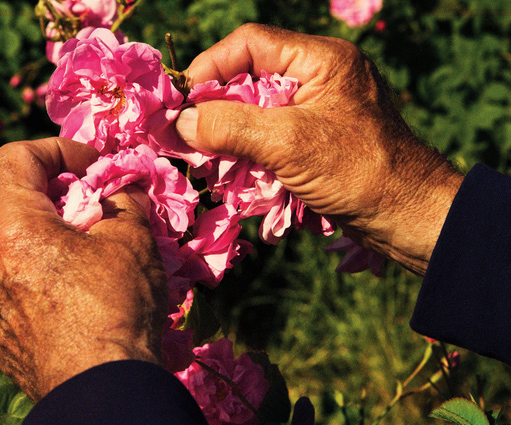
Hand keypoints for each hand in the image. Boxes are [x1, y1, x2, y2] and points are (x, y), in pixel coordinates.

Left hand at [0, 138, 167, 400]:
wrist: (104, 390)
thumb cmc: (117, 307)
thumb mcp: (133, 239)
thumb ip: (124, 200)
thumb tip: (122, 190)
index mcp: (14, 229)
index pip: (15, 159)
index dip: (58, 150)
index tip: (94, 168)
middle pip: (19, 205)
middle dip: (64, 197)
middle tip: (104, 211)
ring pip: (22, 248)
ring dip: (59, 237)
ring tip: (99, 255)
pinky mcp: (3, 332)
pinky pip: (23, 285)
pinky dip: (51, 274)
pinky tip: (85, 294)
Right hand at [176, 24, 463, 274]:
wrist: (409, 217)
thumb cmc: (357, 171)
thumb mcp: (288, 143)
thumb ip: (230, 127)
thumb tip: (177, 122)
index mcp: (321, 59)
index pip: (250, 44)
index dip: (211, 67)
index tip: (184, 102)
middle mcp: (319, 77)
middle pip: (250, 78)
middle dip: (217, 108)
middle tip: (189, 136)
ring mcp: (318, 110)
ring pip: (257, 111)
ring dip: (230, 135)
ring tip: (208, 160)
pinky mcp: (317, 140)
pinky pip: (272, 136)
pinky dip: (250, 153)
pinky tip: (236, 174)